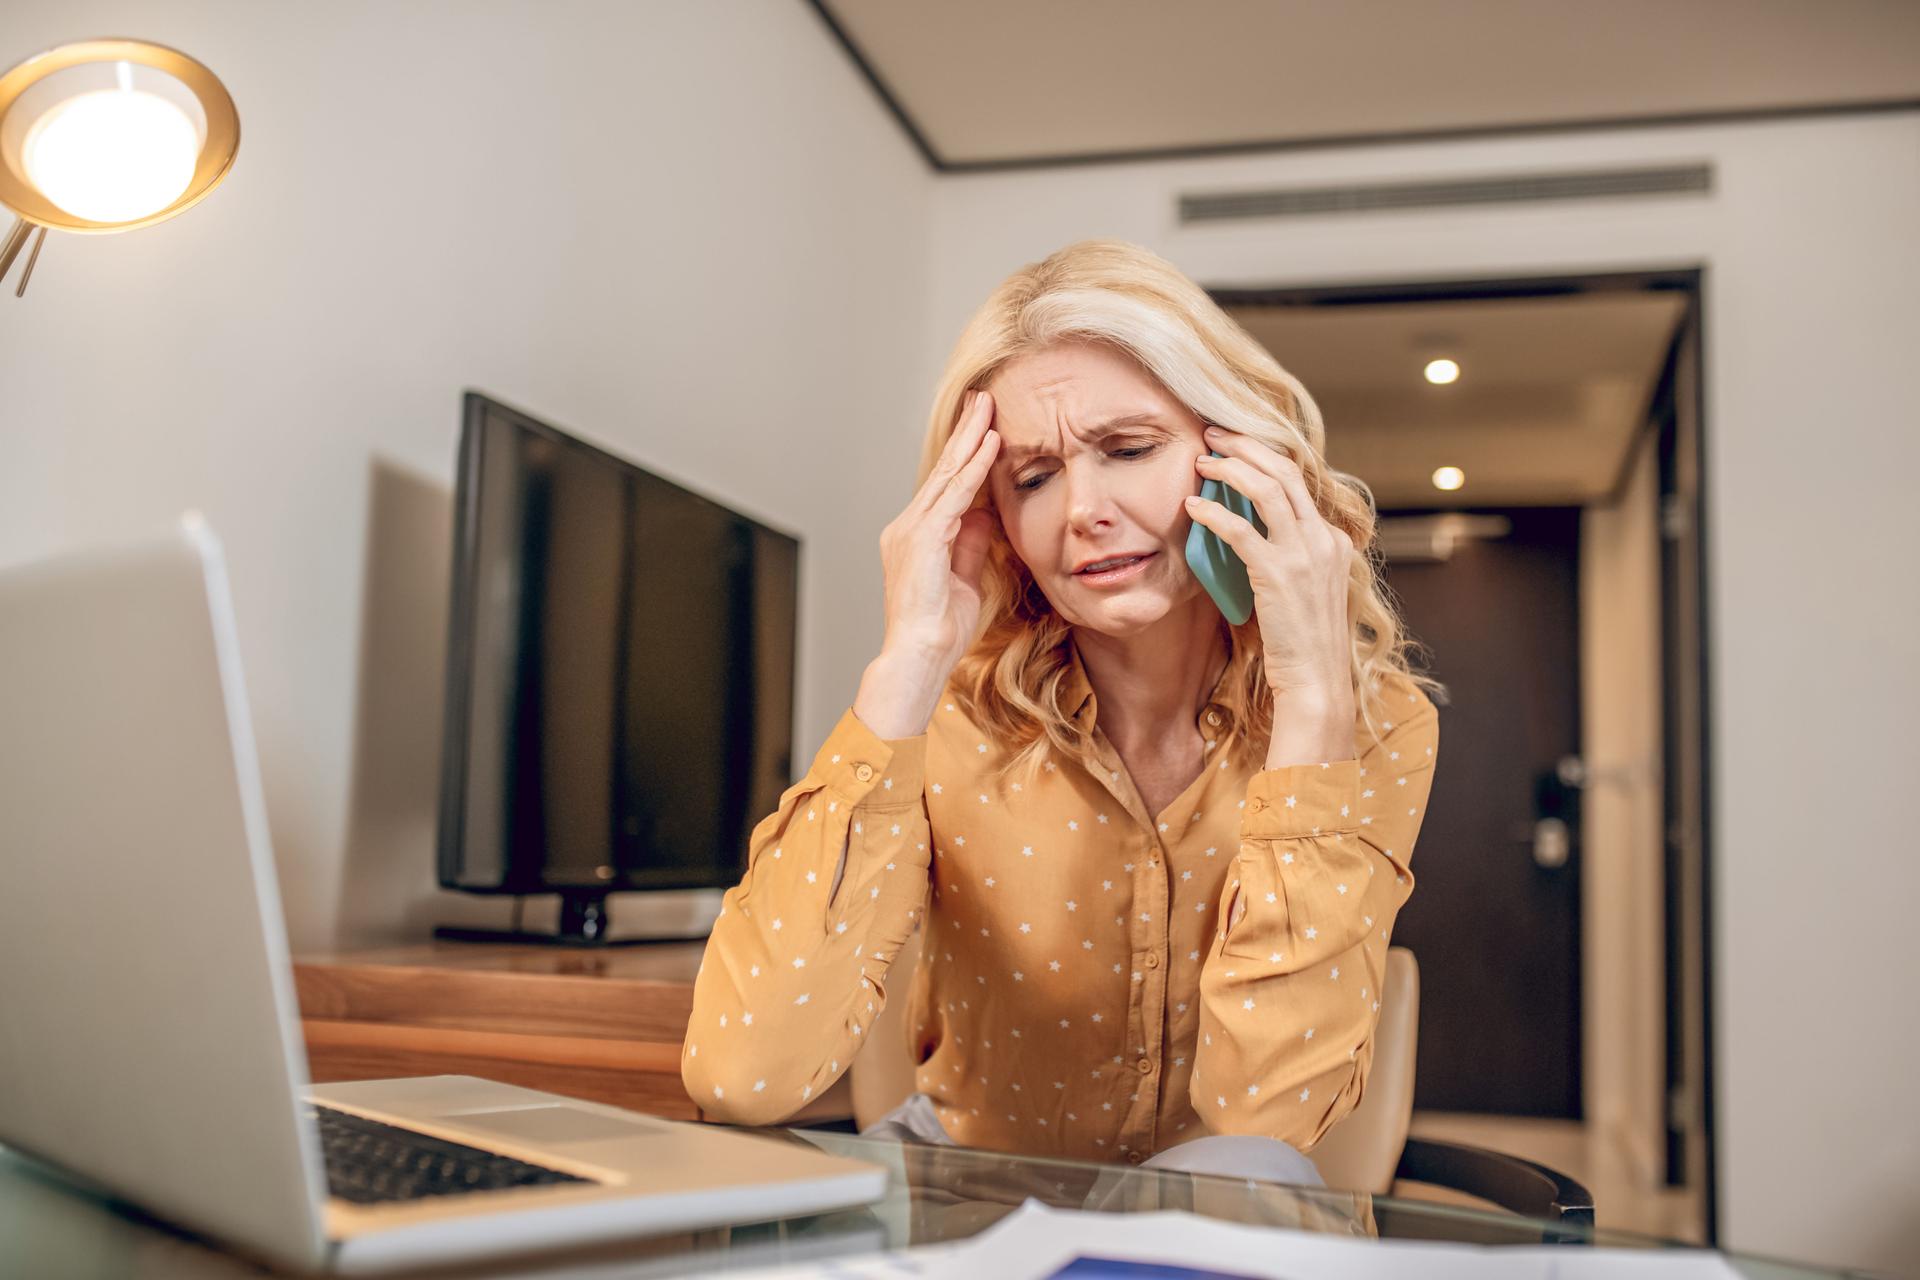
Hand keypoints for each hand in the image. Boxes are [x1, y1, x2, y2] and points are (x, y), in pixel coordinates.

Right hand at [875, 389, 1001, 677]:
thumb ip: (971, 544)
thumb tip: (985, 515)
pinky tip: (991, 443)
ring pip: (947, 473)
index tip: (981, 425)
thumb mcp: (964, 580)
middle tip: (981, 397)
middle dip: (965, 431)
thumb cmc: (938, 631)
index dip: (964, 454)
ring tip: (988, 406)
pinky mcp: (924, 537)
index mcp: (914, 536)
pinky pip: (955, 493)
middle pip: (943, 469)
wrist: (917, 656)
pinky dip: (974, 467)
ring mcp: (911, 530)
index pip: (944, 485)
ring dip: (971, 437)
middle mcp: (907, 526)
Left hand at [1184, 425, 1353, 706]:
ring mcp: (1305, 555)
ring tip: (1202, 461)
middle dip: (1247, 446)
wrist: (1316, 679)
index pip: (1300, 483)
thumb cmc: (1302, 643)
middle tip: (1214, 435)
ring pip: (1268, 489)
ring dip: (1231, 469)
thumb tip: (1253, 538)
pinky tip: (1193, 508)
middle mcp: (1324, 540)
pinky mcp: (1278, 573)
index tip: (1236, 448)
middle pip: (1286, 472)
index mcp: (1334, 541)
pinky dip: (1214, 513)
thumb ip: (1291, 560)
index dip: (1265, 458)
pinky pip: (1241, 530)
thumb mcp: (1308, 591)